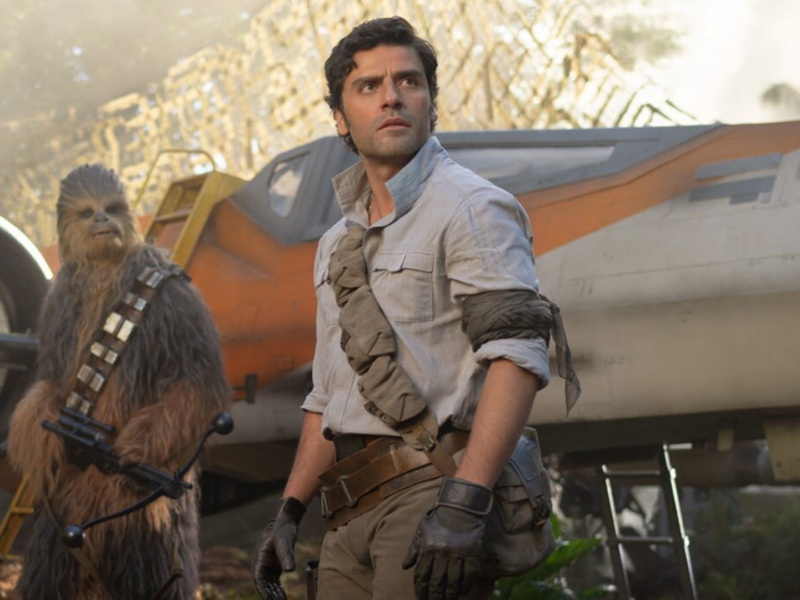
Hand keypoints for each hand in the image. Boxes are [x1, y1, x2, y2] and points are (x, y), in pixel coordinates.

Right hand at [252, 496, 305, 599]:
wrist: (285, 524)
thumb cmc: (282, 531)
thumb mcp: (285, 542)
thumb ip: (287, 556)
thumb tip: (290, 570)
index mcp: (259, 561)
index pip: (260, 580)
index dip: (264, 591)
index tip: (270, 599)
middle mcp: (261, 567)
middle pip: (264, 586)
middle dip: (271, 596)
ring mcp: (267, 569)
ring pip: (270, 586)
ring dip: (275, 595)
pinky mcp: (274, 569)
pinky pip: (275, 583)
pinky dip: (279, 590)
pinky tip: (283, 597)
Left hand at [402, 478, 492, 599]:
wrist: (461, 505)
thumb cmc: (439, 517)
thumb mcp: (422, 530)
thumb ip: (413, 549)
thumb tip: (405, 566)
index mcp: (427, 549)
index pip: (421, 577)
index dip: (420, 591)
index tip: (421, 598)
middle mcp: (441, 554)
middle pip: (436, 583)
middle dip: (434, 596)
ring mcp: (457, 555)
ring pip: (452, 583)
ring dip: (449, 595)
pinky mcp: (471, 554)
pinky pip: (468, 576)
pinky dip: (465, 586)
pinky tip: (462, 592)